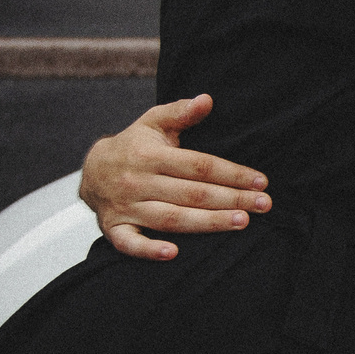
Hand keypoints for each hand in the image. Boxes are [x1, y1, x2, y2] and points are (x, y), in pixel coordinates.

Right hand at [77, 94, 271, 260]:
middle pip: (192, 193)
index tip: (260, 181)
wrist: (91, 171)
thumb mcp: (153, 122)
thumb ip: (180, 112)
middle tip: (263, 204)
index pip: (199, 165)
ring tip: (240, 223)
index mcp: (150, 155)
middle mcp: (138, 181)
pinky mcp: (115, 228)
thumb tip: (207, 100)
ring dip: (207, 223)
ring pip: (171, 218)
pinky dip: (149, 250)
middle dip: (231, 199)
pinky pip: (130, 243)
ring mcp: (126, 207)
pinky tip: (173, 253)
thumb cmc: (133, 146)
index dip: (232, 173)